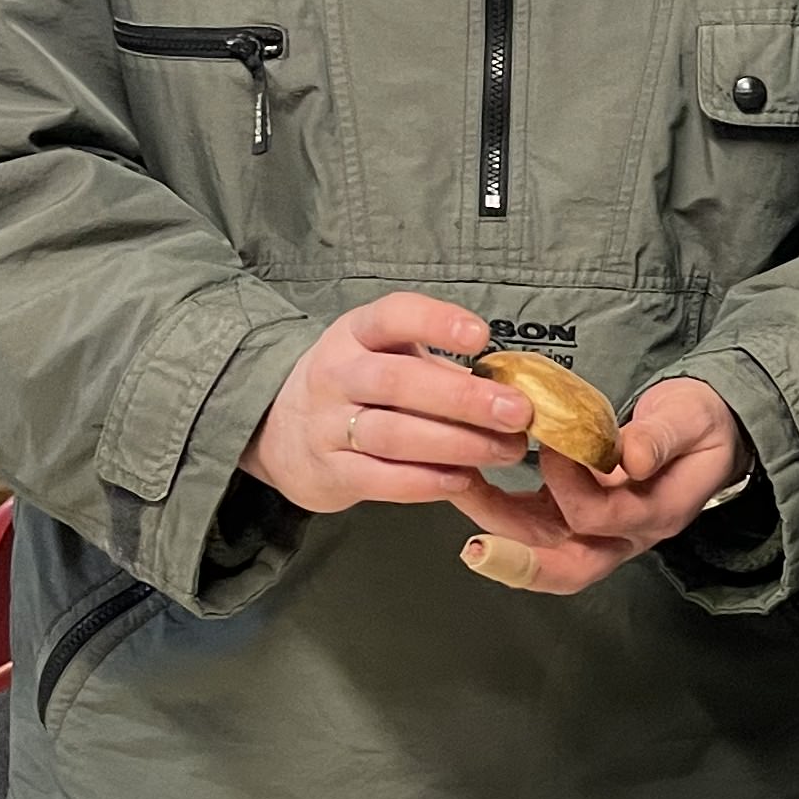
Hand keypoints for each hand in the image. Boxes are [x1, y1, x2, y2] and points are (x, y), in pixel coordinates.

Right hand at [243, 295, 532, 510]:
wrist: (280, 432)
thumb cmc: (360, 388)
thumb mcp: (386, 357)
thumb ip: (438, 368)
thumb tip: (509, 388)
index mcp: (356, 333)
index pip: (393, 316)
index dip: (436, 322)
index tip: (481, 337)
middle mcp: (336, 374)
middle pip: (398, 381)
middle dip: (464, 397)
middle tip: (517, 411)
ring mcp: (326, 425)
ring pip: (393, 434)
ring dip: (456, 444)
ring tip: (505, 451)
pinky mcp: (328, 472)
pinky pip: (379, 479)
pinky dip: (424, 482)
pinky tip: (462, 479)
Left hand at [445, 375, 743, 594]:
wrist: (705, 430)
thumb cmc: (698, 424)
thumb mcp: (691, 419)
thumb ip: (662, 437)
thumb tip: (631, 457)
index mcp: (656, 514)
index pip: (602, 517)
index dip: (572, 484)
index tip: (555, 443)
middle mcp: (623, 535)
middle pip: (566, 567)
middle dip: (517, 560)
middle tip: (476, 547)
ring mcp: (597, 530)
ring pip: (540, 548)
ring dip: (496, 525)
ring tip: (459, 491)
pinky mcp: (574, 514)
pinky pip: (532, 525)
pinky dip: (498, 508)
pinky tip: (470, 482)